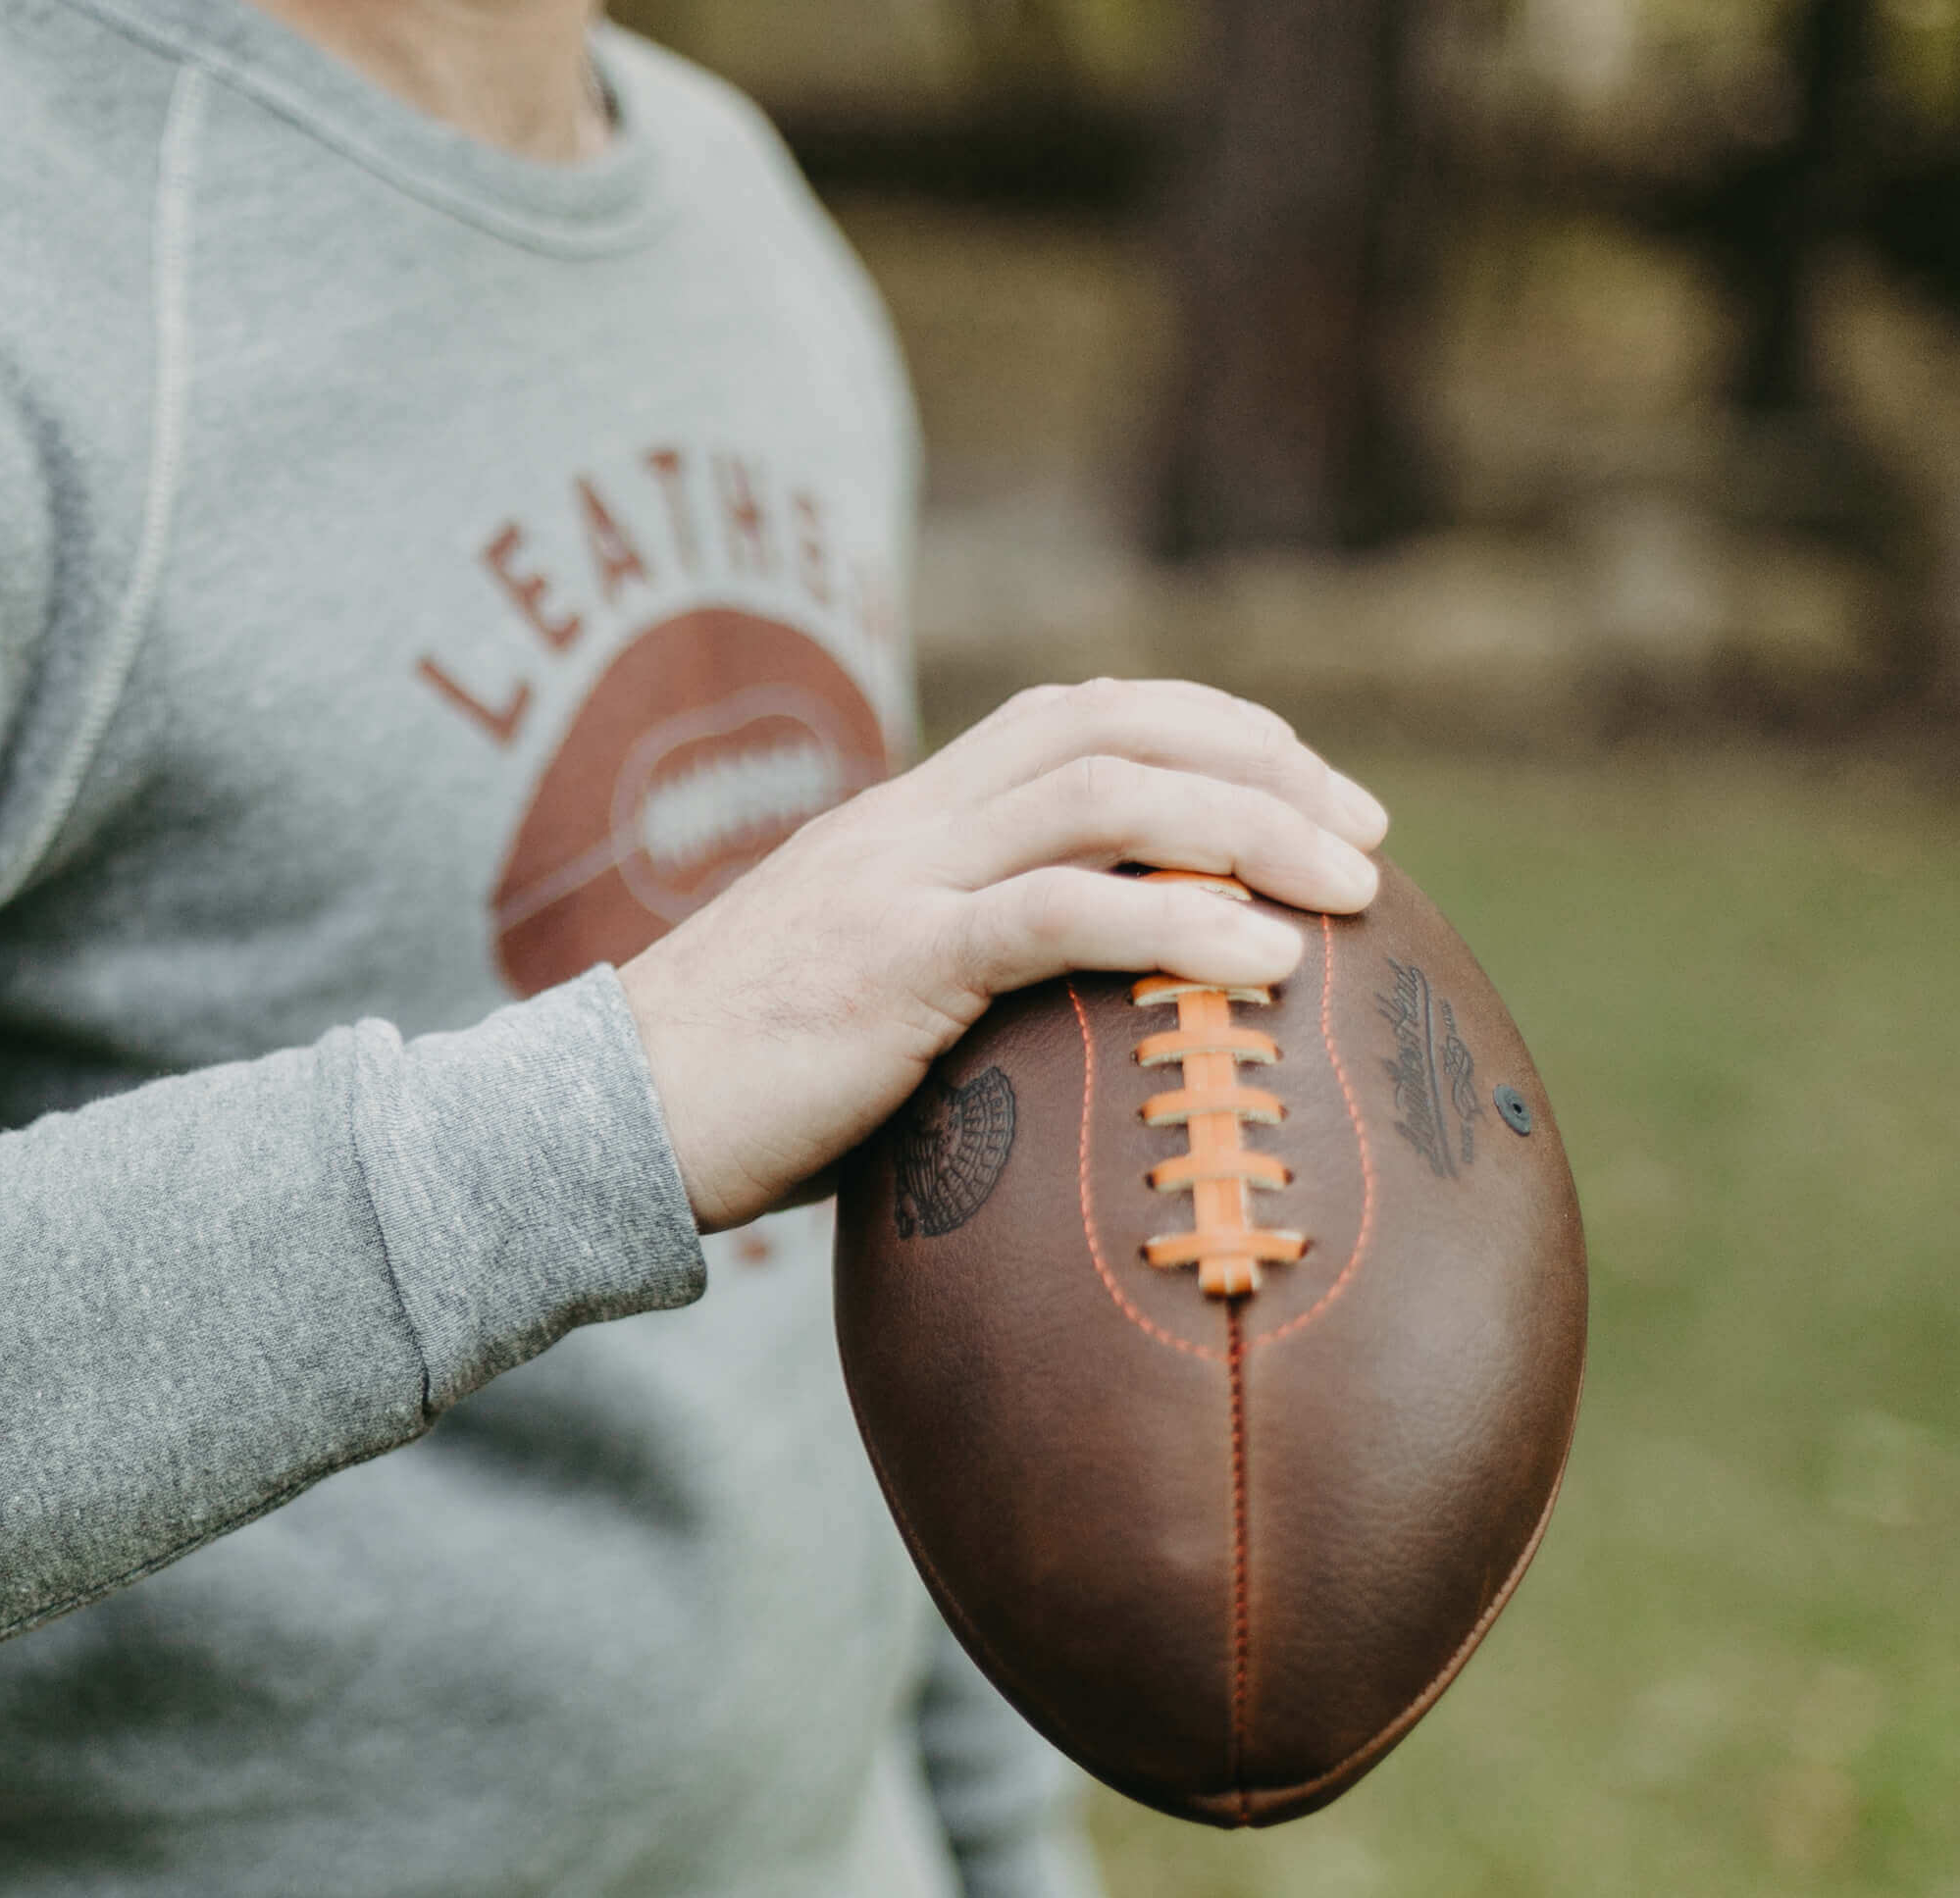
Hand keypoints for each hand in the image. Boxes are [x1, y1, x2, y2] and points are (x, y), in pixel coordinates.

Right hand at [616, 679, 1386, 1231]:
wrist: (594, 1120)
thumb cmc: (727, 1095)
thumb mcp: (853, 1009)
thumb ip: (947, 991)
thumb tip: (1056, 1055)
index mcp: (899, 821)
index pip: (1071, 715)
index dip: (1203, 728)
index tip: (1301, 788)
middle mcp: (906, 824)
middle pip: (1112, 726)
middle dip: (1260, 763)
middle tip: (1365, 838)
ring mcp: (896, 883)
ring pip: (1106, 797)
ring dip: (1251, 829)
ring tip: (1353, 890)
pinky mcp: (890, 964)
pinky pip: (1058, 917)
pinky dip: (1179, 925)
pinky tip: (1267, 964)